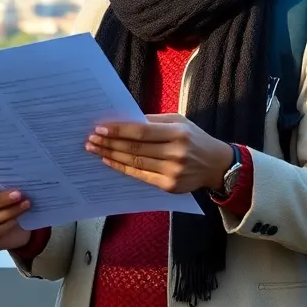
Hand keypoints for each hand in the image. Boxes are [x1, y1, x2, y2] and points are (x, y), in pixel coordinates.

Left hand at [85, 114, 235, 193]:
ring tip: (95, 149)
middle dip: (110, 143)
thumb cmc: (194, 139)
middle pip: (135, 148)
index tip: (100, 128)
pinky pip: (140, 176)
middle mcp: (175, 153)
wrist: (216, 165)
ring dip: (111, 156)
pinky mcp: (169, 186)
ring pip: (135, 163)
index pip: (142, 132)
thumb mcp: (179, 122)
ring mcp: (172, 172)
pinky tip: (109, 161)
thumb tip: (124, 120)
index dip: (119, 131)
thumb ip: (154, 121)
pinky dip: (122, 168)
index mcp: (178, 133)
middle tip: (91, 139)